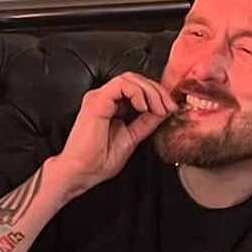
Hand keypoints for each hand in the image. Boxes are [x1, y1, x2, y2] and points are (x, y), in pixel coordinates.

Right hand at [50, 74, 175, 195]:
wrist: (81, 173)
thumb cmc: (98, 161)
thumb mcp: (132, 137)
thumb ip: (146, 122)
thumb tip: (164, 110)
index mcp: (111, 106)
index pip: (137, 88)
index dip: (157, 94)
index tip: (171, 108)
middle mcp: (104, 98)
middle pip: (136, 79)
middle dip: (157, 91)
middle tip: (169, 106)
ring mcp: (98, 98)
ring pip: (130, 78)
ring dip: (150, 91)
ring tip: (158, 108)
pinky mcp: (96, 101)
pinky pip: (121, 85)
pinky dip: (137, 93)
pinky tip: (143, 107)